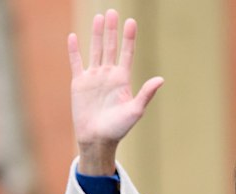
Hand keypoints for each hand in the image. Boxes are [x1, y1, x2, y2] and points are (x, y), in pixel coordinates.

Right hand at [68, 9, 163, 174]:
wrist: (98, 139)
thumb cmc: (118, 128)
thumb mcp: (135, 111)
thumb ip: (146, 94)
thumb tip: (161, 79)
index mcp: (123, 79)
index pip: (127, 53)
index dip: (129, 38)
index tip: (131, 22)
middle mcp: (108, 75)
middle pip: (111, 47)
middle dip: (113, 30)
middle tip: (113, 11)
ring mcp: (93, 77)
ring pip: (95, 50)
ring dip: (97, 34)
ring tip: (99, 17)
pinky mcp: (79, 83)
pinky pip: (76, 63)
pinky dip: (74, 50)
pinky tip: (74, 36)